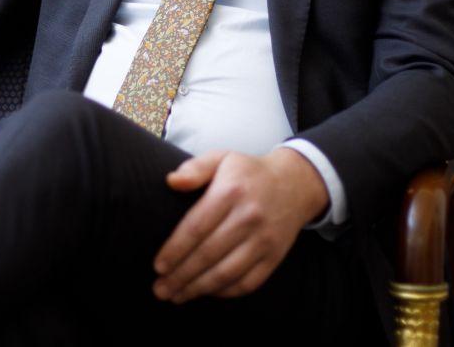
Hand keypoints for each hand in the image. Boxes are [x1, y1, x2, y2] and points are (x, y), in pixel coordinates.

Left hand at [152, 148, 327, 303]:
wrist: (295, 184)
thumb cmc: (248, 172)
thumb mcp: (222, 158)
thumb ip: (195, 168)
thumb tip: (171, 181)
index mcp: (231, 191)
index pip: (196, 227)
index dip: (175, 250)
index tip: (158, 266)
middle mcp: (249, 217)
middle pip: (208, 254)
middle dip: (180, 276)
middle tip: (160, 289)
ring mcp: (264, 239)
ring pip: (226, 273)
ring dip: (198, 289)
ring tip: (177, 296)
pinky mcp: (275, 256)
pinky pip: (248, 282)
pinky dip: (225, 292)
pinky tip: (206, 292)